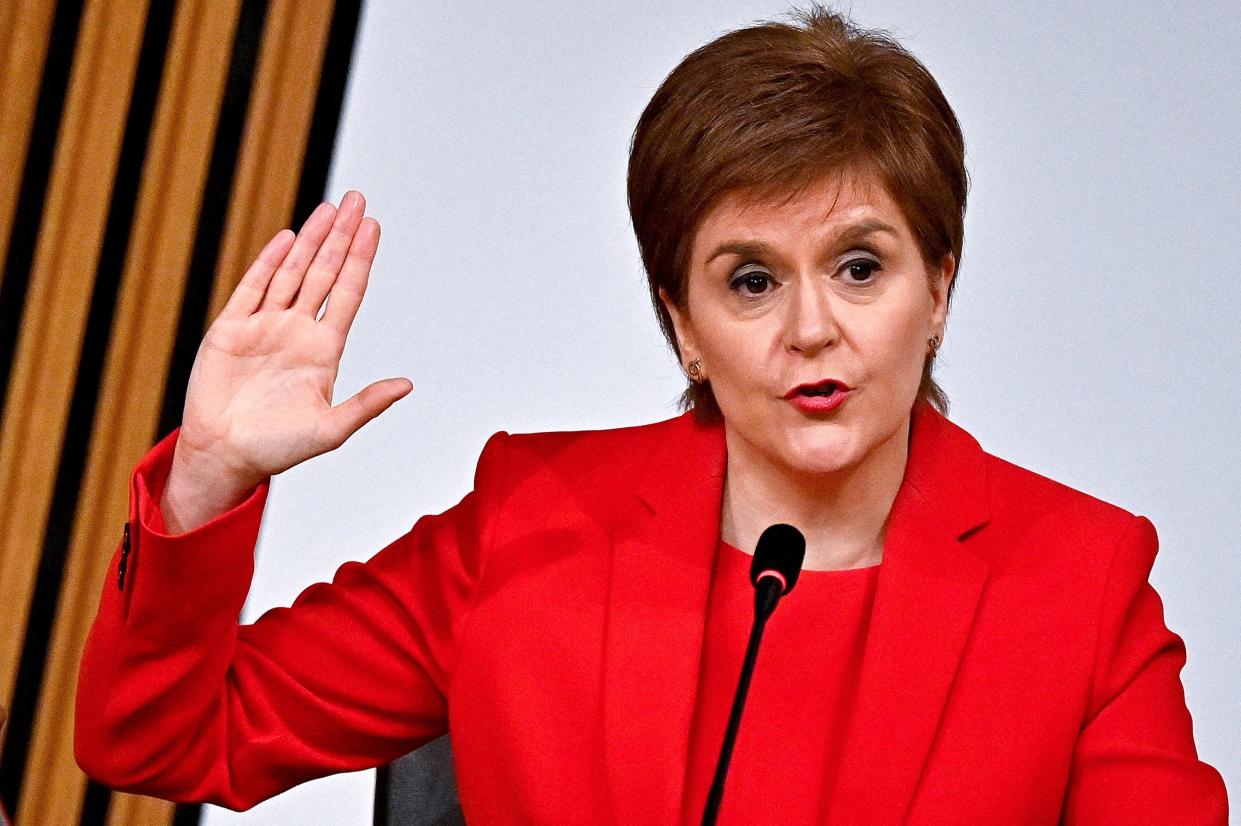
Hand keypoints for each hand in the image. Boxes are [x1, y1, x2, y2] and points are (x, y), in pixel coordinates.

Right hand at [172, 191, 411, 497]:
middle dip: (341, 236)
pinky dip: (269, 262)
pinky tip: (288, 238)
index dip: (361, 259)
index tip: (374, 227)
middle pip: (324, 272)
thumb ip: (367, 404)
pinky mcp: (232, 329)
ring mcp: (264, 326)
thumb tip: (407, 384)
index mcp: (324, 350)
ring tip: (330, 208)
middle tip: (357, 200)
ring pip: (292, 272)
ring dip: (310, 240)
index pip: (348, 293)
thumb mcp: (331, 429)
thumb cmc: (280, 448)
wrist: (226, 456)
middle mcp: (297, 330)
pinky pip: (253, 288)